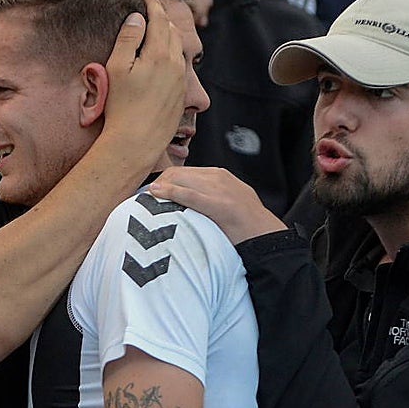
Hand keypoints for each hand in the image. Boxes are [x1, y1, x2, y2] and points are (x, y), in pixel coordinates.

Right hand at [100, 0, 188, 163]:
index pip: (160, 19)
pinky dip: (171, 54)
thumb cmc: (121, 105)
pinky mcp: (180, 95)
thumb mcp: (117, 67)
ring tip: (159, 30)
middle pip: (172, 32)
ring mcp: (180, 80)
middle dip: (163, 17)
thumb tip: (137, 17)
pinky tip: (162, 59)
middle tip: (154, 9)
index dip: (154, 4)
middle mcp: (175, 64)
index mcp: (159, 53)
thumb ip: (128, 38)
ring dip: (169, 36)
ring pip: (178, 49)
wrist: (136, 141)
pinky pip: (178, 66)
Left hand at [148, 166, 285, 243]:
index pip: (183, 171)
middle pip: (177, 173)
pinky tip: (156, 194)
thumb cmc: (246, 225)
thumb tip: (180, 202)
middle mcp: (218, 178)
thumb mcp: (226, 202)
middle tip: (142, 199)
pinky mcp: (219, 204)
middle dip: (158, 184)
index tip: (151, 194)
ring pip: (180, 180)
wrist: (266, 236)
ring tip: (144, 200)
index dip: (164, 182)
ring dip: (160, 188)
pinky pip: (189, 195)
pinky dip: (170, 192)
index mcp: (219, 176)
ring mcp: (219, 190)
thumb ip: (205, 197)